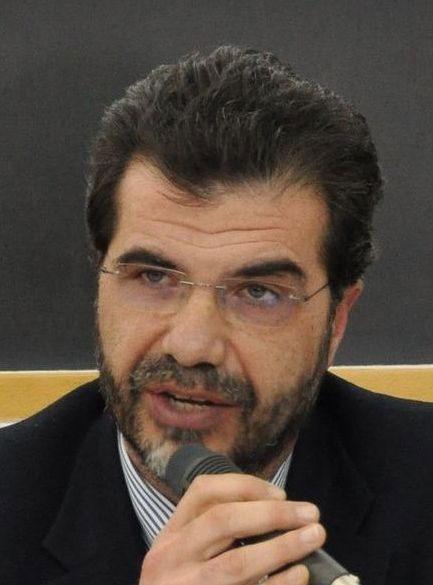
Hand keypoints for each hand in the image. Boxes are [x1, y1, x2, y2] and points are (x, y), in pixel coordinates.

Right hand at [139, 473, 325, 583]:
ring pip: (236, 564)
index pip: (203, 492)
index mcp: (169, 537)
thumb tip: (275, 510)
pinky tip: (299, 574)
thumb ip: (213, 534)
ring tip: (314, 537)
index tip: (281, 494)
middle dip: (271, 514)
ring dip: (281, 547)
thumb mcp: (183, 557)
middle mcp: (172, 560)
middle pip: (222, 522)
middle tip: (310, 513)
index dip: (246, 486)